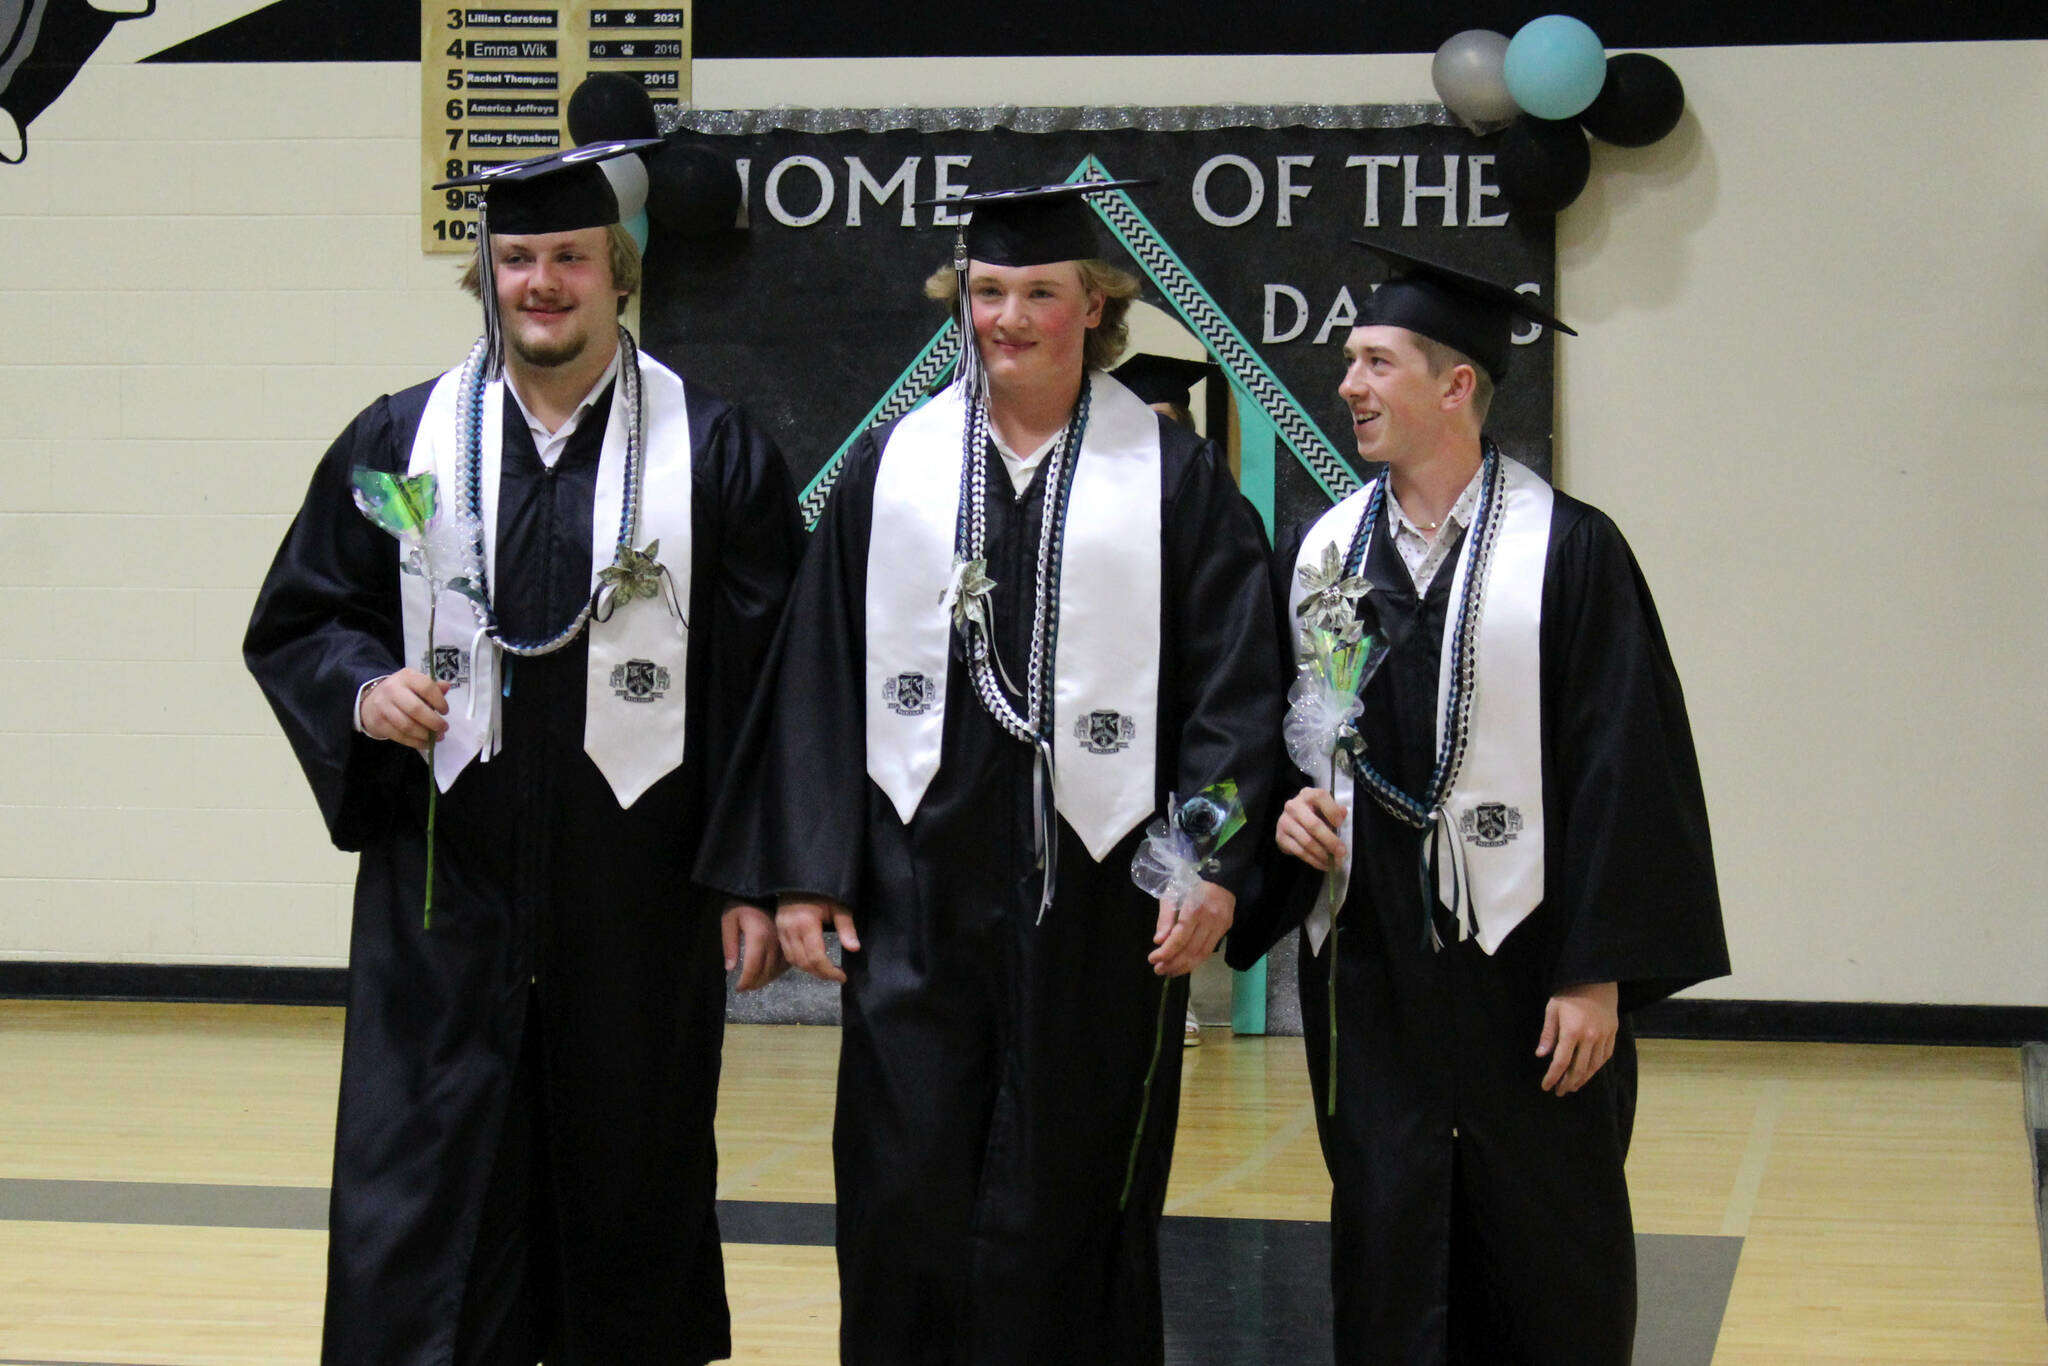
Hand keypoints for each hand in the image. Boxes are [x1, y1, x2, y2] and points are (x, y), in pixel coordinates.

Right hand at [361, 669, 447, 751]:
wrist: (372, 701)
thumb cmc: (401, 692)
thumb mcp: (416, 684)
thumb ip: (432, 686)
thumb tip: (446, 687)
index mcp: (406, 676)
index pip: (426, 687)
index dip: (439, 701)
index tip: (445, 711)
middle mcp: (392, 689)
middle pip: (416, 709)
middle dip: (433, 722)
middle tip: (443, 728)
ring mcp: (383, 706)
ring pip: (407, 725)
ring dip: (425, 735)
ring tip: (436, 737)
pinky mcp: (379, 723)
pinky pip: (400, 736)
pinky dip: (415, 742)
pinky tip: (425, 743)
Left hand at [721, 901, 786, 990]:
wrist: (762, 890)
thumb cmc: (742, 905)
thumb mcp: (729, 921)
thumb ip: (729, 945)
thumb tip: (731, 969)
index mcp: (758, 936)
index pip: (753, 968)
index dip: (746, 982)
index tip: (738, 988)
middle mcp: (774, 941)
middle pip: (767, 971)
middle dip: (755, 983)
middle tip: (746, 988)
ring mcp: (783, 941)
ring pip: (778, 969)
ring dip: (766, 980)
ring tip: (755, 984)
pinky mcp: (789, 940)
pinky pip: (786, 962)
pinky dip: (777, 972)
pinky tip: (769, 974)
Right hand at [776, 896, 859, 983]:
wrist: (800, 875)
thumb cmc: (822, 889)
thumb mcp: (839, 905)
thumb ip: (846, 928)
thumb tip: (854, 949)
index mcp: (806, 923)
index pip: (816, 957)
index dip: (829, 971)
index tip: (842, 976)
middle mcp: (790, 929)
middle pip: (803, 962)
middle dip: (821, 973)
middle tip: (836, 976)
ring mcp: (781, 929)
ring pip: (793, 960)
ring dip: (809, 969)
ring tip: (826, 970)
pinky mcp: (778, 929)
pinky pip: (787, 953)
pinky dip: (799, 961)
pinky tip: (811, 961)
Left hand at [1149, 880, 1234, 977]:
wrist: (1220, 876)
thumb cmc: (1190, 882)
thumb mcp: (1172, 894)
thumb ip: (1165, 918)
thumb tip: (1158, 941)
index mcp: (1195, 908)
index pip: (1180, 938)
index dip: (1166, 952)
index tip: (1152, 959)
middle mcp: (1210, 919)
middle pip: (1191, 949)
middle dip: (1173, 963)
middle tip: (1158, 970)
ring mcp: (1220, 926)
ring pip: (1202, 954)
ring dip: (1184, 967)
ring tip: (1169, 972)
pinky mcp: (1225, 929)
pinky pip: (1209, 950)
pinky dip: (1195, 960)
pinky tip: (1184, 965)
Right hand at [1275, 786, 1346, 870]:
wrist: (1292, 821)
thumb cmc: (1315, 814)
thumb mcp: (1326, 809)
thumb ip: (1336, 811)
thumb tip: (1343, 813)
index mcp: (1308, 794)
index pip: (1320, 797)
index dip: (1332, 811)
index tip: (1340, 824)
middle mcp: (1293, 806)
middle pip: (1313, 825)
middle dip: (1330, 841)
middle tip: (1342, 852)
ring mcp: (1285, 821)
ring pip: (1307, 841)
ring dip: (1323, 854)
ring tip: (1334, 863)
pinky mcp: (1280, 837)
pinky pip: (1300, 852)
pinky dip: (1314, 860)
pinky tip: (1323, 865)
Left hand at [1537, 981, 1618, 1095]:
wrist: (1596, 981)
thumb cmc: (1569, 994)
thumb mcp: (1552, 1010)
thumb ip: (1548, 1034)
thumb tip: (1541, 1055)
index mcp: (1572, 1031)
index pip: (1561, 1062)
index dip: (1553, 1077)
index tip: (1546, 1086)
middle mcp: (1590, 1037)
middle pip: (1578, 1069)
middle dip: (1567, 1083)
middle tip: (1559, 1091)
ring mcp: (1603, 1037)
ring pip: (1593, 1066)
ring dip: (1582, 1079)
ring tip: (1572, 1086)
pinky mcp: (1612, 1034)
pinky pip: (1605, 1057)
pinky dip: (1596, 1068)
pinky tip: (1588, 1073)